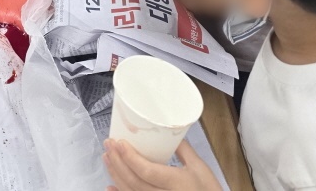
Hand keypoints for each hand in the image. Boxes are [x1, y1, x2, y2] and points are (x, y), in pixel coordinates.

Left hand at [104, 139, 220, 190]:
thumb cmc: (208, 189)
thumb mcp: (199, 167)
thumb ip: (183, 149)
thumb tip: (167, 130)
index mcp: (175, 183)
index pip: (147, 172)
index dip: (130, 158)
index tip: (119, 143)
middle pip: (133, 181)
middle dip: (118, 162)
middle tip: (109, 145)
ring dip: (115, 175)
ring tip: (107, 158)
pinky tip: (110, 186)